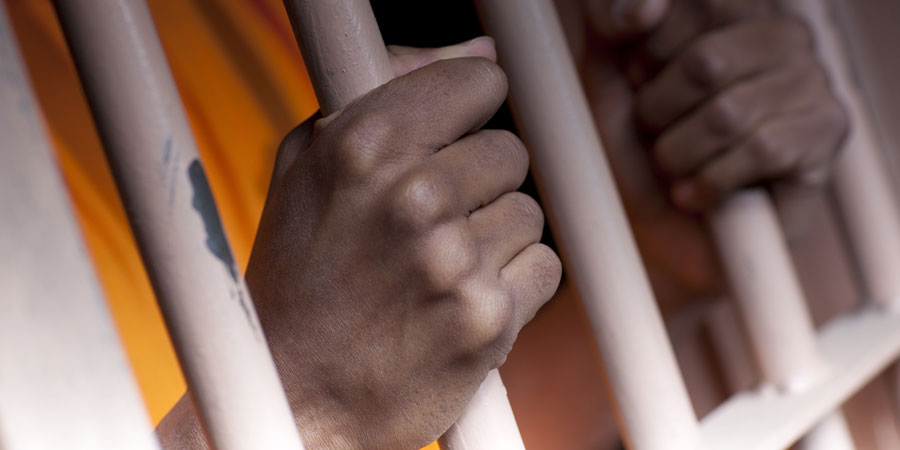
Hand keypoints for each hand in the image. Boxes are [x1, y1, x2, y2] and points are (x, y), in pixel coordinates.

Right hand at [247, 39, 560, 449]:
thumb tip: (483, 52)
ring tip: (436, 270)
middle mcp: (412, 196)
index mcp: (364, 146)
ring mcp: (454, 261)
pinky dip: (513, 286)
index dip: (468, 113)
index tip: (450, 140)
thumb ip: (390, 88)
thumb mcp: (310, 166)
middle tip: (429, 226)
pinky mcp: (489, 319)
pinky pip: (543, 268)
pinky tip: (460, 301)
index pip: (480, 83)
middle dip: (477, 185)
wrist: (296, 394)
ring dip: (493, 239)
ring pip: (529, 213)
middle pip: (510, 151)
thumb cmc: (300, 275)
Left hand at [581, 0, 846, 305]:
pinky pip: (760, 152)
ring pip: (729, 114)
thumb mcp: (605, 78)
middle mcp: (782, 36)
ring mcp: (811, 83)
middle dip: (660, 113)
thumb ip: (612, 25)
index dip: (649, 57)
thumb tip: (646, 4)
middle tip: (657, 136)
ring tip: (676, 167)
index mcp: (732, 12)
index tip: (639, 85)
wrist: (657, 230)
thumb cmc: (633, 150)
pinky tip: (698, 194)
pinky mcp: (826, 135)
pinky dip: (711, 183)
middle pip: (707, 63)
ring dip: (680, 154)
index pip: (698, 6)